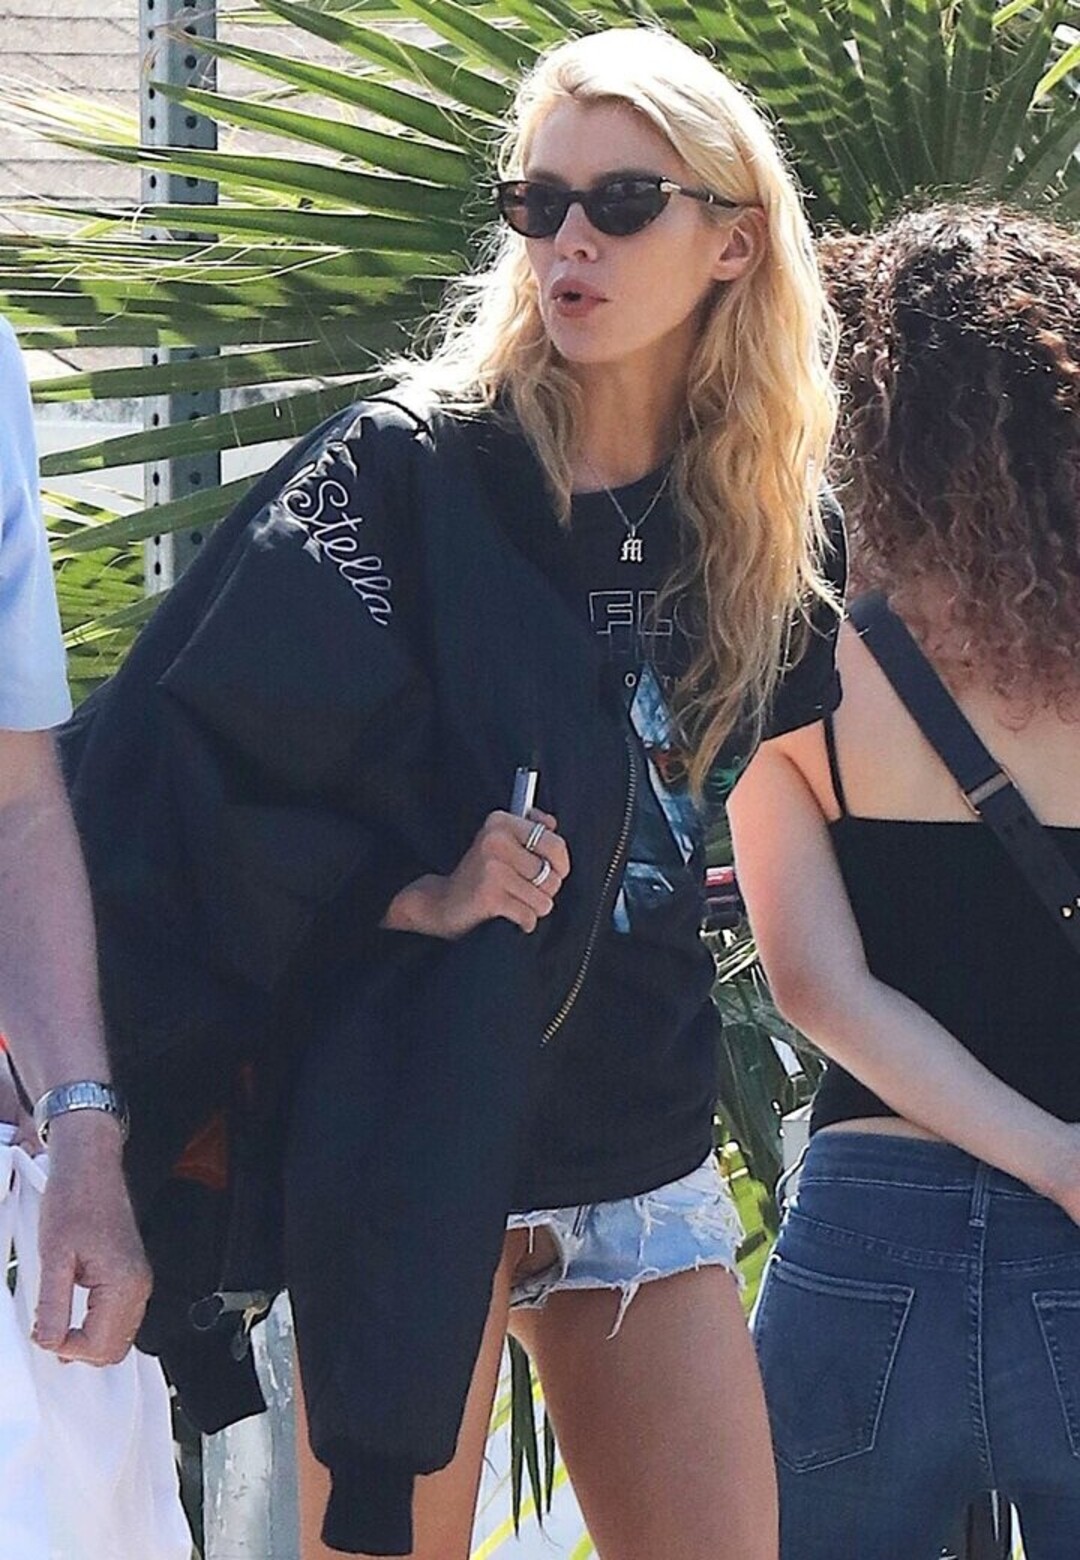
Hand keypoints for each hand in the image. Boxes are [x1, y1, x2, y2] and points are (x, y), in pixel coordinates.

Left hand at [32, 1112, 151, 1364]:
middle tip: (50, 1330)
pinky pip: (119, 1318)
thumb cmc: (75, 1201)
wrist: (90, 1170)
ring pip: (119, 1337)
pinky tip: (73, 1313)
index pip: (100, 1346)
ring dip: (88, 1340)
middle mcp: (138, 1285)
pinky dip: (96, 1325)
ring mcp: (138, 1280)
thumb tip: (48, 1342)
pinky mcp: (132, 1275)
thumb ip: (53, 1305)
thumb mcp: (54, 1256)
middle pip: (114, 1350)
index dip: (66, 1348)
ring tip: (58, 1321)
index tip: (45, 1332)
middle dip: (80, 1350)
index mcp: (123, 1283)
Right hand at [384, 809, 570, 938]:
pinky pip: (529, 915)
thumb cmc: (480, 874)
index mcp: (500, 822)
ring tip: (516, 903)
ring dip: (535, 908)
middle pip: (552, 874)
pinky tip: (510, 916)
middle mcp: (495, 840)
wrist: (442, 902)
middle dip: (547, 890)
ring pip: (544, 899)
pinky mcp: (489, 895)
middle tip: (530, 891)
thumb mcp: (501, 842)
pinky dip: (524, 922)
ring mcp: (491, 868)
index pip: (554, 842)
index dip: (561, 863)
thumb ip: (529, 828)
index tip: (556, 871)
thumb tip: (551, 823)